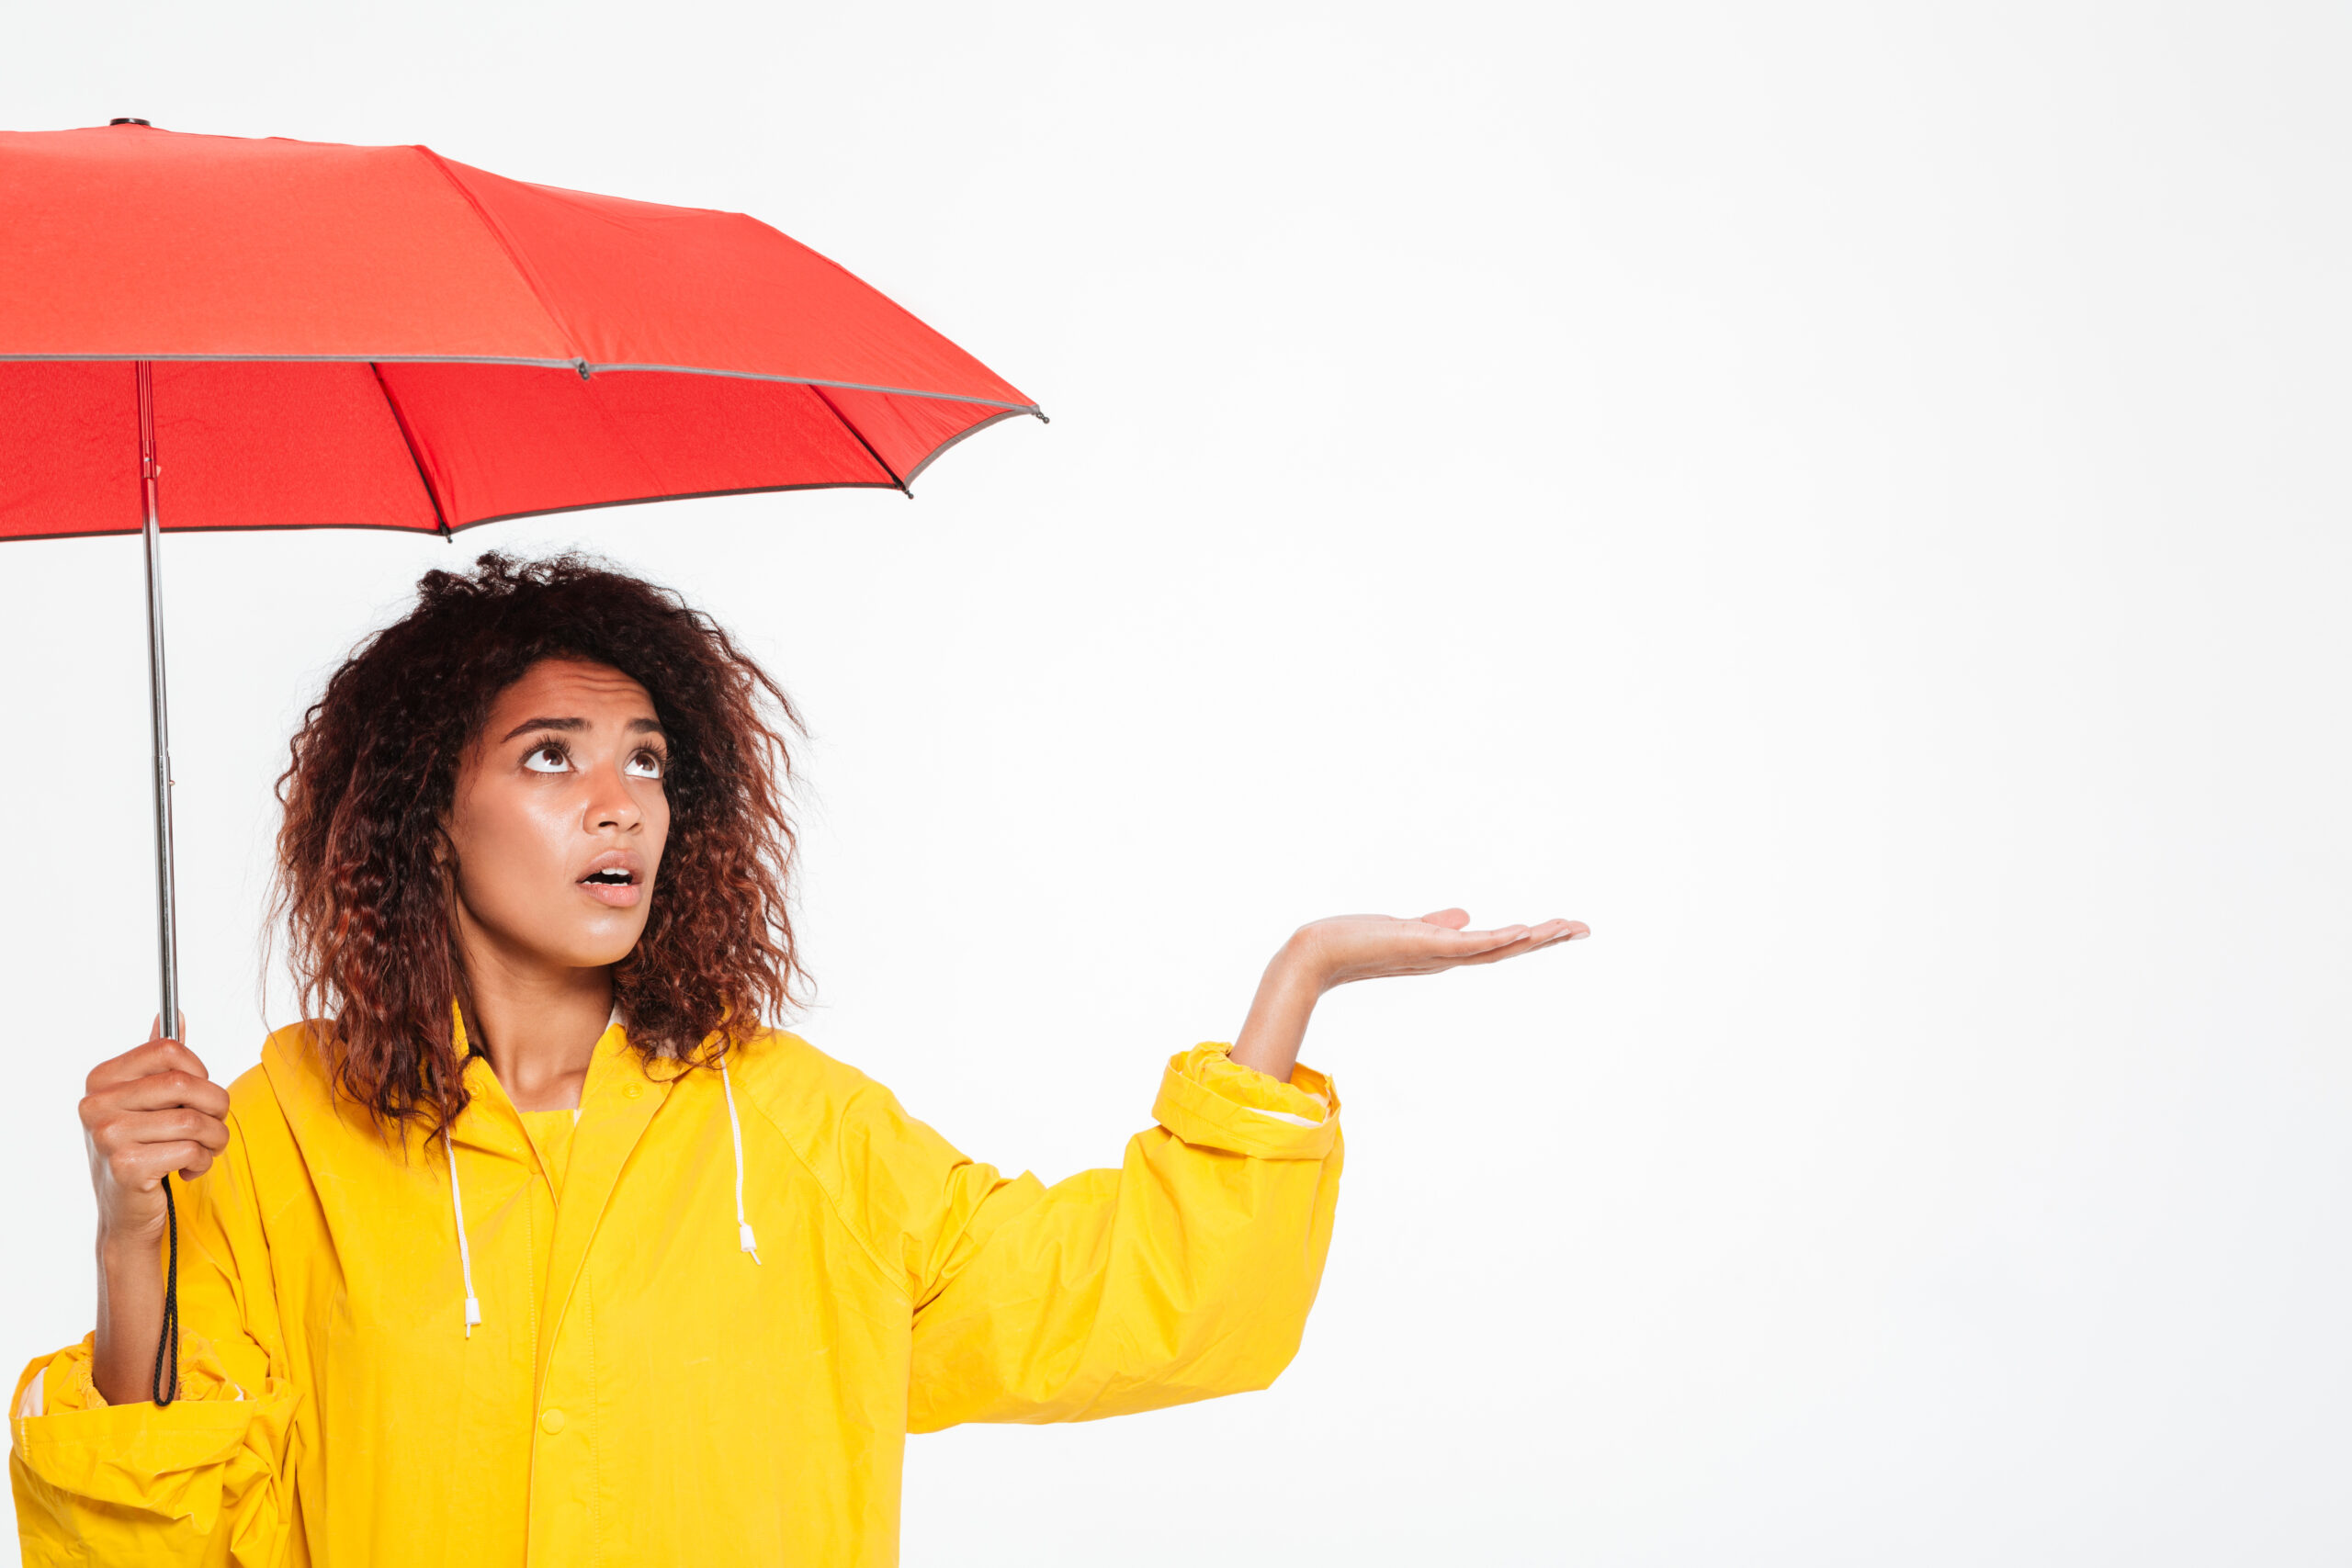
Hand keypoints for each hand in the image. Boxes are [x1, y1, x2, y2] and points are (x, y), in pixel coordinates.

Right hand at [82, 1016, 228, 1247]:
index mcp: (101, 1080)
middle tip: (213, 1125)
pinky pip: (191, 1150)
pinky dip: (203, 1161)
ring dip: (214, 1138)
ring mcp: (107, 1136)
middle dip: (217, 1106)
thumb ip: (157, 1060)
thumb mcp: (146, 1101)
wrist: (127, 1212)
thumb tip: (172, 1013)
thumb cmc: (144, 1149)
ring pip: (194, 1120)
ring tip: (203, 1150)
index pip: (168, 1050)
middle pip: (186, 1083)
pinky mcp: (125, 1167)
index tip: (198, 1093)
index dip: (200, 1071)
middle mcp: (96, 1105)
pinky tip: (188, 1169)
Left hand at [1229, 909, 1588, 1081]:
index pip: (1498, 944)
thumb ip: (1436, 923)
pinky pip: (1466, 944)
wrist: (1317, 954)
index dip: (1532, 937)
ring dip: (1532, 938)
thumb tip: (1465, 915)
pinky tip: (1520, 931)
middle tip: (1583, 928)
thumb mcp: (1405, 929)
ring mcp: (1436, 954)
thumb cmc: (1355, 942)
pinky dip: (1494, 938)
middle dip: (1546, 939)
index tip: (1565, 927)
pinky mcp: (1421, 946)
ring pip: (1495, 947)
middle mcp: (1446, 957)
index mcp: (1445, 951)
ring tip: (1565, 927)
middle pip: (1507, 949)